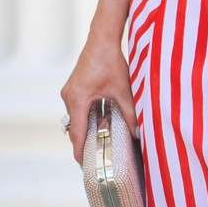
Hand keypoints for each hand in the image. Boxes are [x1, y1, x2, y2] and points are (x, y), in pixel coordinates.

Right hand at [61, 31, 136, 161]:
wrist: (102, 40)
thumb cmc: (111, 62)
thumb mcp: (123, 90)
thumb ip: (130, 114)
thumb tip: (138, 134)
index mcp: (78, 99)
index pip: (77, 134)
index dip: (80, 152)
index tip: (85, 167)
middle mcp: (69, 97)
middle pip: (75, 128)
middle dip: (84, 143)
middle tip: (96, 160)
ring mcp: (69, 92)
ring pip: (76, 119)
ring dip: (86, 130)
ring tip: (99, 145)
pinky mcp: (73, 88)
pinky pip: (77, 109)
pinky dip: (86, 119)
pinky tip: (99, 125)